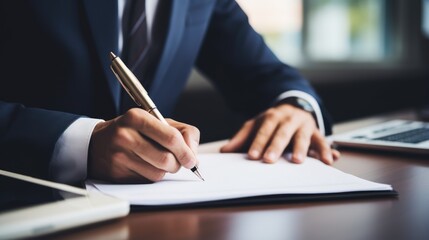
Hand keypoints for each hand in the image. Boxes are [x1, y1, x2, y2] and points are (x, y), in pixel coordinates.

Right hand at [88, 108, 199, 182]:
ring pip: (158, 173)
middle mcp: (125, 135)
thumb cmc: (134, 131)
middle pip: (166, 159)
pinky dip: (151, 176)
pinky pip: (146, 181)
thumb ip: (182, 132)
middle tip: (178, 162)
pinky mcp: (116, 173)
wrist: (96, 143)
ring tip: (158, 161)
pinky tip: (144, 166)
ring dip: (165, 171)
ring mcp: (119, 156)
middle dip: (178, 164)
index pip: (171, 137)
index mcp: (137, 117)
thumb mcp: (156, 121)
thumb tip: (193, 154)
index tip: (192, 159)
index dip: (186, 151)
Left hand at [220, 104, 339, 163]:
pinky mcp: (316, 133)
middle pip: (282, 133)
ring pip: (302, 137)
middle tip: (269, 160)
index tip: (252, 155)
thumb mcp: (255, 125)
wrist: (294, 107)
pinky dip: (327, 150)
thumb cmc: (272, 122)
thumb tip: (224, 151)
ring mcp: (303, 125)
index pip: (264, 131)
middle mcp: (289, 119)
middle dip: (275, 147)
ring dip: (301, 148)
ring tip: (298, 161)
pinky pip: (322, 142)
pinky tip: (330, 159)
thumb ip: (241, 138)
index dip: (258, 143)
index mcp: (272, 117)